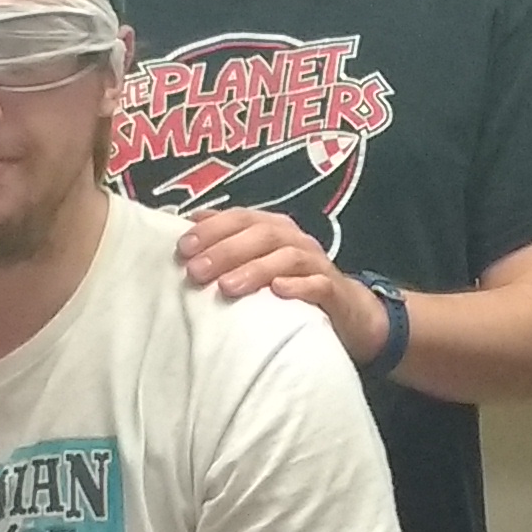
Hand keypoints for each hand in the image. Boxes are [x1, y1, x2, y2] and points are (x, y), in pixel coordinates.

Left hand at [179, 207, 379, 365]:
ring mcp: (317, 265)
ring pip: (288, 258)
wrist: (347, 313)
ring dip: (255, 270)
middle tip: (196, 272)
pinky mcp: (334, 292)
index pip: (242, 218)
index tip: (183, 248)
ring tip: (226, 287)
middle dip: (226, 251)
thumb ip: (228, 241)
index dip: (213, 229)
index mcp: (275, 229)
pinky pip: (318, 285)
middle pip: (262, 234)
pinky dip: (298, 287)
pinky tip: (277, 293)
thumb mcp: (258, 261)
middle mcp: (296, 240)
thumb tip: (191, 222)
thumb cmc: (292, 285)